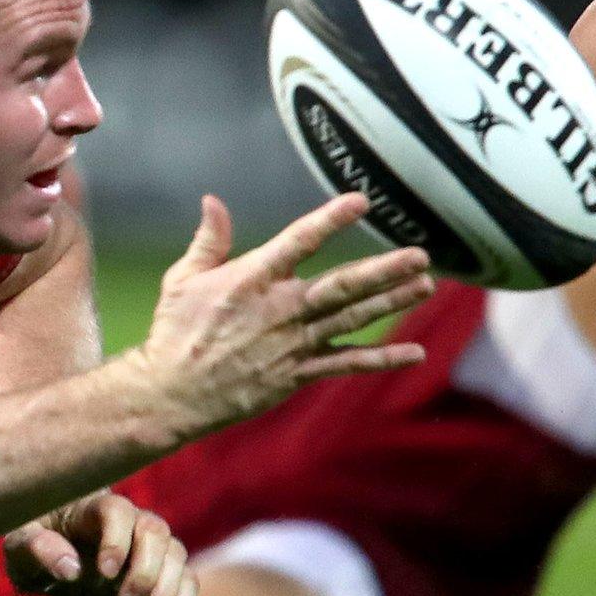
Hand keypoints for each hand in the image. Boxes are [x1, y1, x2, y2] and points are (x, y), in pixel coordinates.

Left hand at [4, 490, 195, 595]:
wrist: (50, 557)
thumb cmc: (31, 544)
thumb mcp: (19, 546)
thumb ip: (36, 547)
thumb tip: (70, 567)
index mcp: (91, 507)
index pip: (117, 511)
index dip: (116, 539)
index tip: (104, 572)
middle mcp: (128, 520)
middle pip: (155, 531)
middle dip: (145, 570)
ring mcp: (148, 544)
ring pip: (176, 554)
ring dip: (168, 592)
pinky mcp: (159, 570)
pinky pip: (187, 579)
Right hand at [136, 192, 433, 438]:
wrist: (171, 394)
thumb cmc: (174, 333)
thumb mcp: (182, 280)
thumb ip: (209, 241)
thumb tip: (213, 201)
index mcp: (250, 280)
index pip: (298, 242)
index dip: (330, 220)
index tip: (361, 201)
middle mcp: (278, 310)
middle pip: (341, 285)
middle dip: (383, 270)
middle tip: (420, 255)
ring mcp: (291, 343)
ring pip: (350, 319)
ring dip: (391, 302)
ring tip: (425, 285)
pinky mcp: (295, 374)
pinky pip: (345, 364)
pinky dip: (380, 359)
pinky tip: (414, 352)